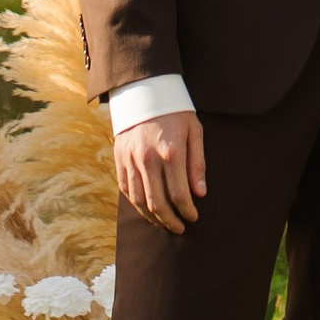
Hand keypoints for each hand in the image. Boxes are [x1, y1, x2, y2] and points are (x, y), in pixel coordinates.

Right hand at [114, 109, 206, 230]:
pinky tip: (147, 211)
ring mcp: (131, 159)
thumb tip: (200, 193)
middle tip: (180, 228)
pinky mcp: (119, 158)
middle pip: (158, 203)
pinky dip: (136, 205)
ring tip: (164, 224)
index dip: (187, 210)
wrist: (144, 91)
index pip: (179, 194)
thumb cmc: (175, 112)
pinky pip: (126, 190)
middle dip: (171, 220)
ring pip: (139, 201)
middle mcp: (148, 158)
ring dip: (152, 218)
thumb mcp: (194, 131)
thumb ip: (198, 163)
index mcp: (170, 152)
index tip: (193, 217)